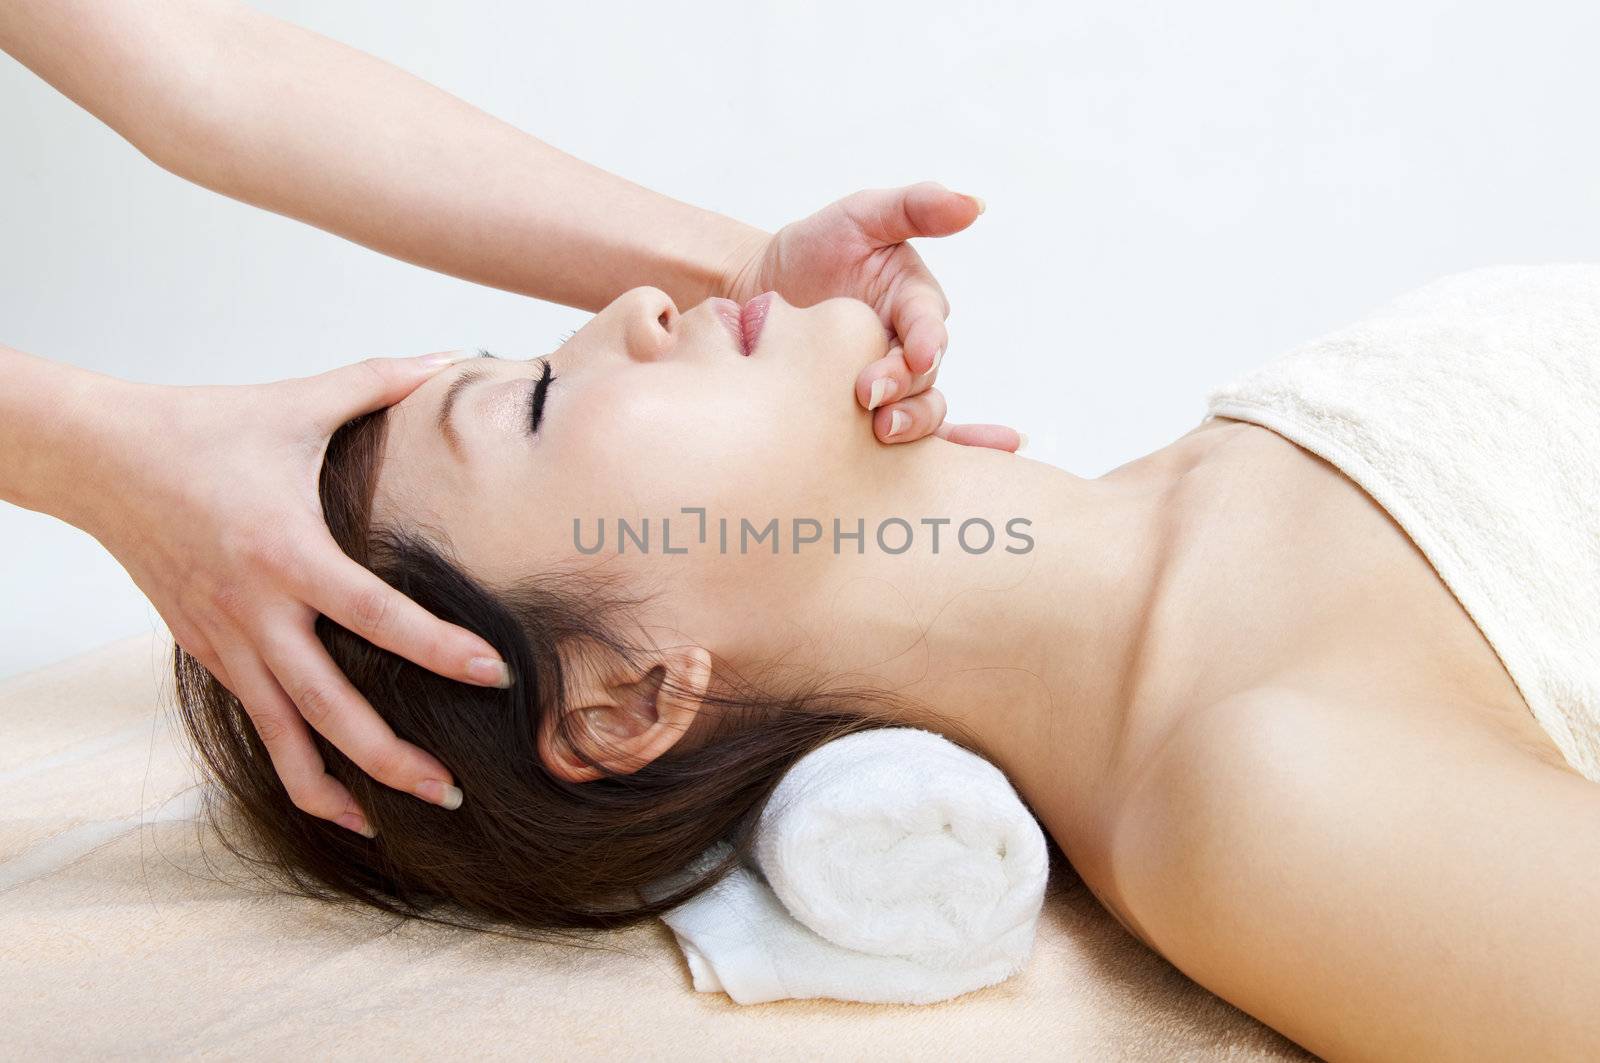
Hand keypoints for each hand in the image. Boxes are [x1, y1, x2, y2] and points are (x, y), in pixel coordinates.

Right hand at [82, 354, 508, 836]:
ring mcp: (225, 640)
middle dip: (390, 757)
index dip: (436, 649)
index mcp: (287, 550)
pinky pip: (256, 723)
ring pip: (283, 735)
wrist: (99, 458)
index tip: (493, 675)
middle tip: (452, 792)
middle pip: (327, 706)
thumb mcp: (296, 403)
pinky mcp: (205, 653)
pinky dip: (293, 765)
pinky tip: (333, 796)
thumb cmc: (204, 427)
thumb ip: (381, 382)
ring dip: (337, 785)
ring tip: (393, 822)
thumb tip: (454, 357)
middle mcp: (256, 609)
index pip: (375, 616)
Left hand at [722, 181, 1021, 449]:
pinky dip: (921, 455)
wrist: (755, 293)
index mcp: (914, 301)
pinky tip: (925, 474)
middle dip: (903, 385)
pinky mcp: (867, 414)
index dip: (926, 338)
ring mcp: (892, 382)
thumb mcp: (861, 216)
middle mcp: (911, 345)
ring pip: (919, 410)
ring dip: (909, 423)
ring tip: (880, 430)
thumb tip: (974, 204)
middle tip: (869, 394)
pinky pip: (903, 438)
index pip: (929, 322)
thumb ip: (914, 207)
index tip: (917, 351)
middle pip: (924, 374)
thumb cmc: (811, 250)